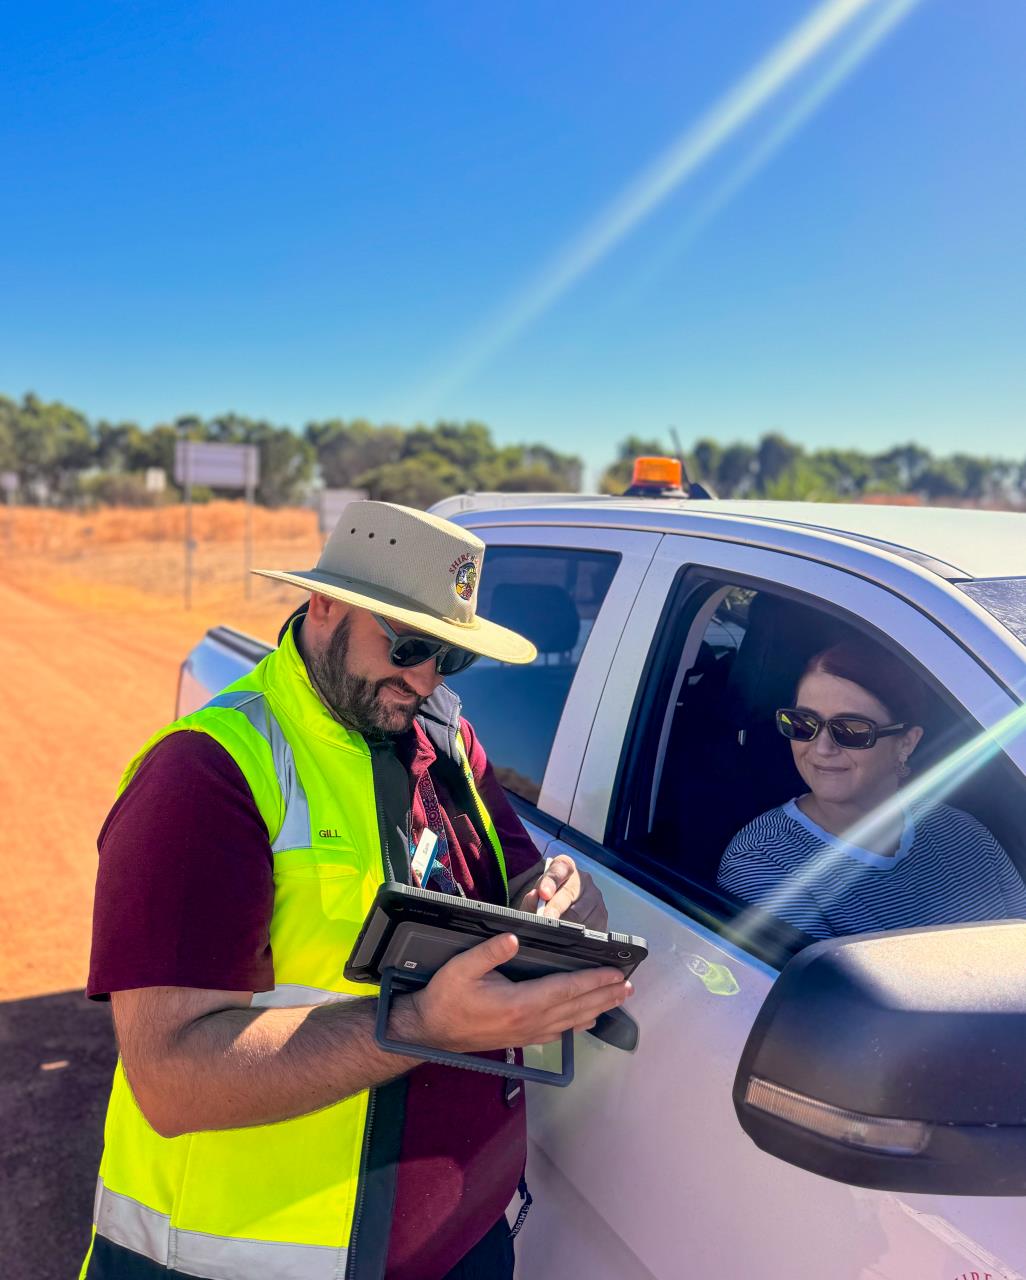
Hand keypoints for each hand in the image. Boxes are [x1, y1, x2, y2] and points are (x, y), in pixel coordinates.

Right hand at [404, 932, 630, 1052]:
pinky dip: (578, 1024)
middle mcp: (530, 1021)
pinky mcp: (522, 1039)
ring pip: (571, 1022)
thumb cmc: (445, 997)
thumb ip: (489, 952)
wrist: (429, 1031)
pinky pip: (558, 1032)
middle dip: (604, 995)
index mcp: (520, 1002)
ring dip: (597, 1009)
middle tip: (629, 987)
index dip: (593, 980)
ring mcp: (527, 1033)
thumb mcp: (461, 968)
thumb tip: (514, 937)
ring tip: (618, 1000)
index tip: (616, 974)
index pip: (566, 989)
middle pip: (577, 1007)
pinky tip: (587, 1021)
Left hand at [517, 855, 607, 927]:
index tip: (543, 893)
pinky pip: (590, 926)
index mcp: (564, 867)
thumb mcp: (535, 897)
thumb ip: (531, 899)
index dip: (551, 881)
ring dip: (565, 925)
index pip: (559, 869)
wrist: (560, 909)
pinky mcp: (602, 915)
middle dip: (555, 909)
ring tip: (553, 931)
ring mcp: (595, 896)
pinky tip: (568, 936)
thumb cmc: (546, 900)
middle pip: (570, 894)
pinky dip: (577, 935)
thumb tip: (534, 898)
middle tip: (544, 921)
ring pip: (580, 914)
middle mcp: (583, 879)